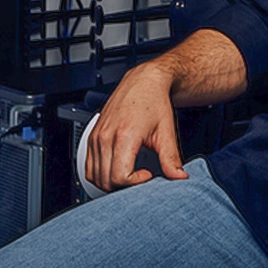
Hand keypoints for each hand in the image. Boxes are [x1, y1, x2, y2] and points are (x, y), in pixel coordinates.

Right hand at [85, 60, 187, 190]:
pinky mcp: (92, 136)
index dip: (134, 183)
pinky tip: (115, 169)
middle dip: (124, 186)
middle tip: (140, 176)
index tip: (147, 175)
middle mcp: (105, 136)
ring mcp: (96, 136)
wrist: (144, 81)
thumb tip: (179, 177)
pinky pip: (88, 166)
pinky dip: (99, 174)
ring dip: (110, 182)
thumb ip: (171, 158)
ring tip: (129, 173)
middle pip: (106, 180)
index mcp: (124, 135)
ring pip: (94, 176)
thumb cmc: (154, 101)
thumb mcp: (166, 131)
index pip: (119, 177)